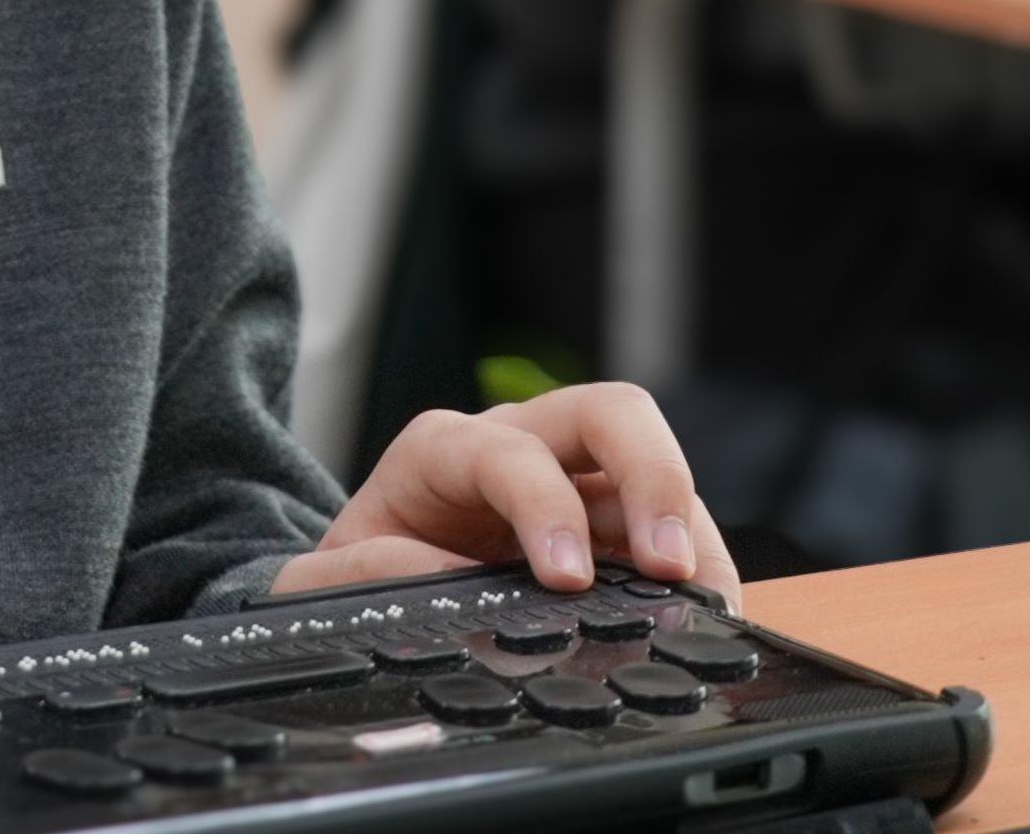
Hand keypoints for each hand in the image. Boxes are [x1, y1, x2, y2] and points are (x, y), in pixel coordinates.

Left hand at [273, 383, 739, 599]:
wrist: (368, 583)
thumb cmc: (354, 571)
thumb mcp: (321, 579)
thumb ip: (358, 574)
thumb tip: (436, 576)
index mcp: (443, 449)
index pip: (509, 452)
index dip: (546, 506)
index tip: (567, 579)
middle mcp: (520, 444)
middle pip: (609, 414)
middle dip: (652, 479)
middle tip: (670, 566)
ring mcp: (574, 478)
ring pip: (654, 467)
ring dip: (691, 532)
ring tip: (707, 606)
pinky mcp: (610, 521)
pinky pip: (669, 524)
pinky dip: (697, 566)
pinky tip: (705, 614)